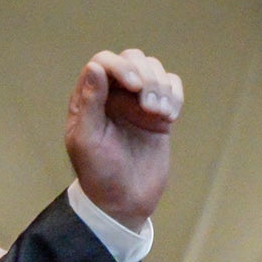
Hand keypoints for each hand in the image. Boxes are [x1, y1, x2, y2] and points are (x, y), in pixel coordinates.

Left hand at [66, 48, 182, 230]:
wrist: (124, 202)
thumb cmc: (99, 174)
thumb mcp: (87, 141)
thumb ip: (89, 103)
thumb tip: (97, 67)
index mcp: (90, 99)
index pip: (104, 62)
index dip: (120, 66)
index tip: (134, 86)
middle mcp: (113, 95)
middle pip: (132, 59)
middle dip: (145, 76)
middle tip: (149, 106)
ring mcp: (137, 102)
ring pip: (154, 69)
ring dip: (161, 86)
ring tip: (159, 114)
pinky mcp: (159, 113)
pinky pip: (172, 87)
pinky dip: (175, 95)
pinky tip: (170, 117)